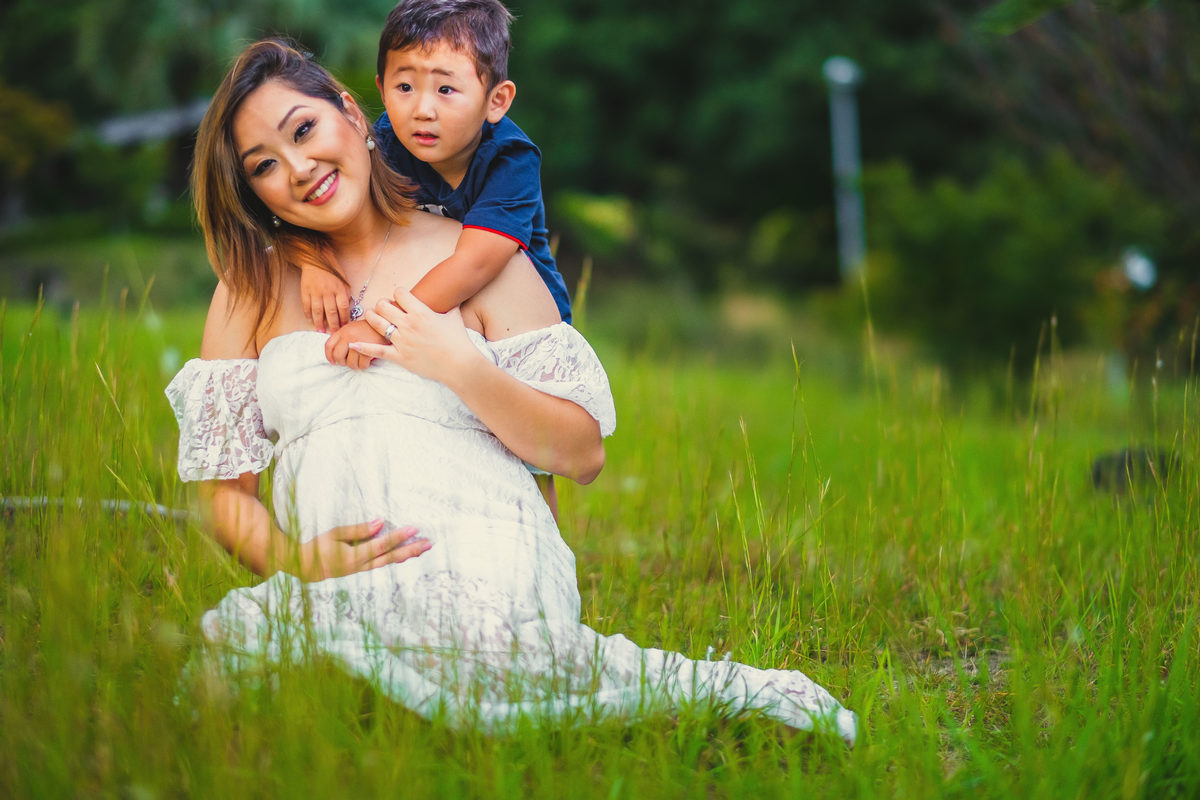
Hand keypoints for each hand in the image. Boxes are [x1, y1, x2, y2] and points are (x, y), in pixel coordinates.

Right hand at [296, 519, 430, 580]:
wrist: (306, 568)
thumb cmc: (318, 547)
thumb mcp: (335, 534)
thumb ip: (358, 530)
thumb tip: (380, 523)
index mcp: (354, 557)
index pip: (382, 545)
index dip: (399, 537)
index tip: (414, 529)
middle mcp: (362, 566)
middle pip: (391, 557)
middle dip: (411, 549)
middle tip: (429, 543)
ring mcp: (362, 569)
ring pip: (389, 562)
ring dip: (406, 554)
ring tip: (422, 548)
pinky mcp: (362, 569)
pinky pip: (383, 563)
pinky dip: (396, 558)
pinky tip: (406, 554)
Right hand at [300, 258, 350, 332]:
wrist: (316, 258)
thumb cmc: (332, 271)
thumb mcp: (344, 281)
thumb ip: (345, 295)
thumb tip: (347, 309)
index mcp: (339, 289)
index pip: (343, 308)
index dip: (344, 319)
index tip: (344, 326)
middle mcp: (327, 291)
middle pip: (331, 312)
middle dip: (333, 325)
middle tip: (333, 333)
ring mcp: (315, 291)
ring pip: (318, 311)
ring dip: (319, 323)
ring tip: (321, 330)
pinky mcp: (305, 291)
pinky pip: (306, 305)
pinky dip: (308, 314)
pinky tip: (310, 320)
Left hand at [325, 319, 388, 368]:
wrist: (386, 323)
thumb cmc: (369, 328)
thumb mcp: (352, 328)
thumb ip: (342, 337)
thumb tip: (334, 352)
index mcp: (343, 331)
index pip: (329, 346)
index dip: (329, 356)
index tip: (333, 361)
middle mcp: (348, 336)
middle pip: (338, 356)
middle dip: (342, 362)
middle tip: (349, 361)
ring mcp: (358, 343)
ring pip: (350, 363)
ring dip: (355, 365)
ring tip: (360, 360)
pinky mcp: (369, 349)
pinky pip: (362, 365)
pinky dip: (364, 365)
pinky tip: (368, 360)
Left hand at [349, 288, 478, 384]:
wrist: (459, 364)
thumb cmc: (458, 340)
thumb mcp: (454, 317)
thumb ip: (449, 305)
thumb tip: (453, 296)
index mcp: (420, 312)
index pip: (399, 293)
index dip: (399, 293)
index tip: (401, 297)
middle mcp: (408, 324)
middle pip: (383, 305)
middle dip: (383, 304)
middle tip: (384, 307)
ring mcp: (402, 341)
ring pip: (376, 323)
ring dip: (371, 317)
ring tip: (371, 315)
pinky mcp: (399, 356)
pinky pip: (376, 350)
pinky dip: (363, 347)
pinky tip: (353, 342)